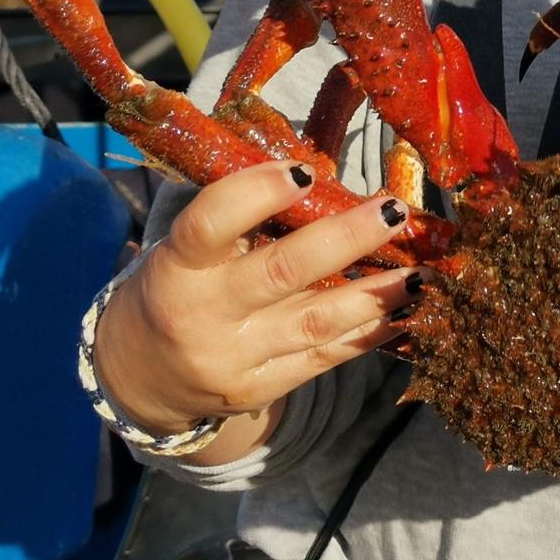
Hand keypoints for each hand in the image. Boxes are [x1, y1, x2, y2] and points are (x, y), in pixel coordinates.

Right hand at [92, 160, 421, 437]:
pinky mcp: (260, 388)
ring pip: (315, 322)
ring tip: (419, 270)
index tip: (306, 171)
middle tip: (393, 210)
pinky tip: (402, 311)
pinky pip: (324, 360)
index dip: (257, 194)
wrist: (141, 374)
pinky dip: (367, 333)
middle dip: (346, 238)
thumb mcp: (186, 248)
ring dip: (375, 293)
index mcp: (177, 266)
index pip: (209, 225)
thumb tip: (326, 179)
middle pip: (283, 273)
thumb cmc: (177, 284)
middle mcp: (203, 315)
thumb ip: (241, 218)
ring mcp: (234, 359)